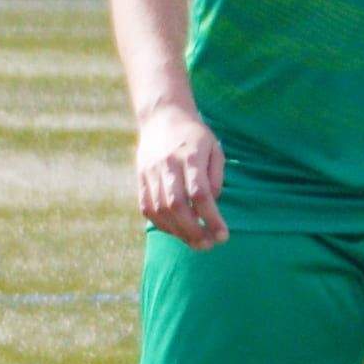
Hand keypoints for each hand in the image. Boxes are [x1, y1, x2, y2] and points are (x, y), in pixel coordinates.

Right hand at [131, 109, 224, 249]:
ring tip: (194, 242)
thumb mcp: (214, 149)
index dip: (211, 218)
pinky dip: (161, 224)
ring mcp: (150, 172)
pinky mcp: (140, 178)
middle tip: (208, 245)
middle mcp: (168, 165)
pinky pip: (147, 208)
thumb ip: (215, 177)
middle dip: (193, 231)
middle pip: (177, 205)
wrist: (162, 117)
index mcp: (190, 156)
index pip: (200, 194)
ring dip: (178, 232)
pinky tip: (176, 231)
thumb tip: (212, 204)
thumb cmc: (195, 136)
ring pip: (160, 210)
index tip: (223, 235)